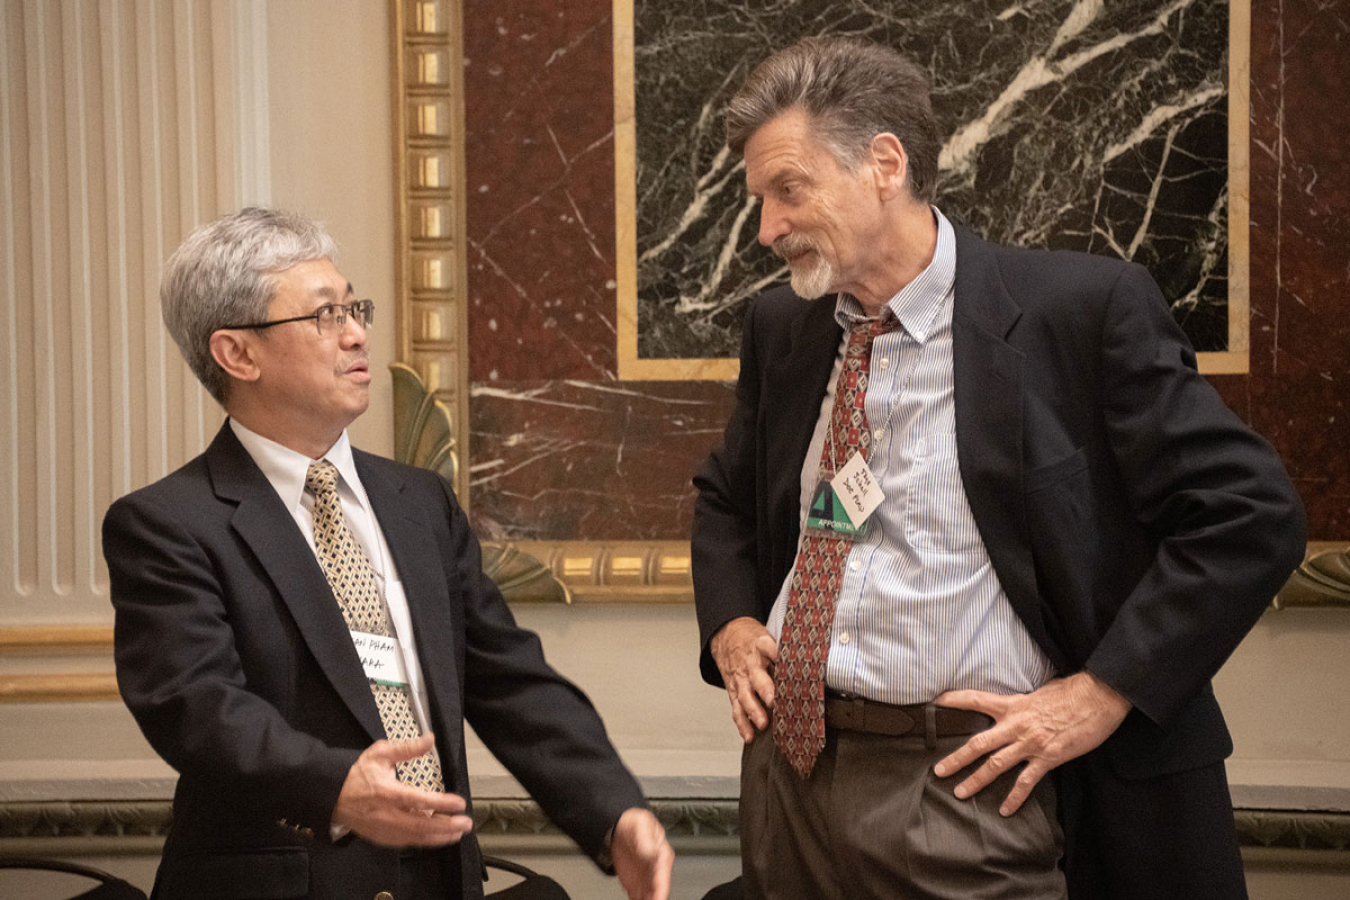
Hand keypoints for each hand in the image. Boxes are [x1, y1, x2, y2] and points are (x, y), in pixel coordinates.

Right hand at [332, 734, 473, 846]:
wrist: (334, 796)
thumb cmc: (357, 775)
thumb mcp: (380, 753)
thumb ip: (407, 748)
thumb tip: (429, 738)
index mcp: (386, 792)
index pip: (419, 800)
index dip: (441, 803)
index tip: (459, 803)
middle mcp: (386, 814)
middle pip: (422, 825)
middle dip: (447, 826)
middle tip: (465, 822)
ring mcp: (384, 829)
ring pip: (416, 837)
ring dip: (440, 836)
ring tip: (457, 832)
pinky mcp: (382, 838)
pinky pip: (408, 843)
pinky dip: (425, 841)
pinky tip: (438, 837)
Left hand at [611, 808, 673, 899]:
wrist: (620, 825)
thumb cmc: (635, 822)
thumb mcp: (641, 825)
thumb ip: (647, 840)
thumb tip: (652, 853)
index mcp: (662, 855)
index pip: (663, 878)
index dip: (660, 891)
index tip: (657, 899)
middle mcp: (655, 868)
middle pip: (657, 890)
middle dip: (654, 898)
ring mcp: (645, 876)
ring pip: (648, 895)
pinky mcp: (634, 880)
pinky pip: (637, 895)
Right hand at [710, 617, 778, 741]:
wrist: (727, 636)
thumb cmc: (754, 640)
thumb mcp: (768, 636)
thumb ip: (785, 650)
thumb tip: (813, 661)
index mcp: (760, 645)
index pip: (768, 647)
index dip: (776, 653)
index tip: (785, 662)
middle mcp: (749, 664)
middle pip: (756, 676)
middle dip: (765, 689)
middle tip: (773, 701)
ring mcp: (740, 678)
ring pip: (744, 695)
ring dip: (753, 710)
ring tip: (762, 723)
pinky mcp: (733, 690)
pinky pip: (736, 708)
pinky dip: (742, 723)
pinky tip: (750, 735)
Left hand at [933, 672, 1131, 815]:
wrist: (1098, 697)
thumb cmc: (1071, 692)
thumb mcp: (1039, 692)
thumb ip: (1022, 704)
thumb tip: (1014, 708)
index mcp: (1013, 704)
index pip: (977, 699)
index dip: (956, 700)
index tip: (936, 703)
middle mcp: (1016, 725)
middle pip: (979, 743)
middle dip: (957, 758)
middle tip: (938, 771)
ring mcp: (1031, 743)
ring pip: (996, 765)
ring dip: (976, 780)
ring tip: (960, 792)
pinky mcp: (1048, 757)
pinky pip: (1026, 781)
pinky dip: (1015, 797)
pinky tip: (1005, 810)